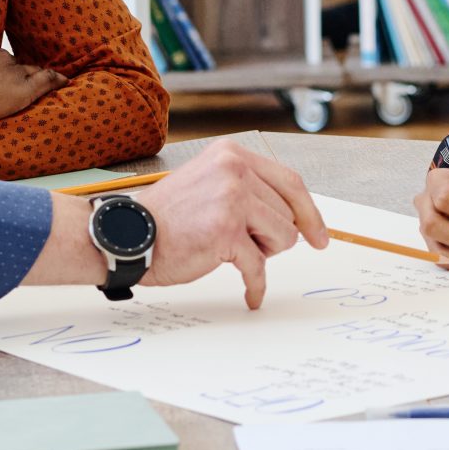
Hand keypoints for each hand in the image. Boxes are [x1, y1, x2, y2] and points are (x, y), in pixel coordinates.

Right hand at [128, 138, 329, 309]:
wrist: (128, 235)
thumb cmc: (167, 217)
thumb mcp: (210, 183)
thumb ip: (248, 188)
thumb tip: (294, 216)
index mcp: (232, 154)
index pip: (291, 182)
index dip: (310, 213)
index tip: (320, 236)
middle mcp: (234, 169)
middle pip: (287, 214)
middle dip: (272, 237)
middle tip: (243, 245)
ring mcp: (231, 199)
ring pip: (282, 238)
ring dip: (261, 253)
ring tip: (230, 252)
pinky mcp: (226, 231)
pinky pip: (258, 266)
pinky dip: (256, 285)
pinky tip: (252, 294)